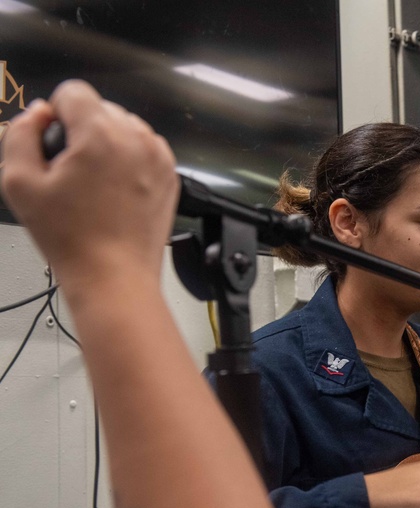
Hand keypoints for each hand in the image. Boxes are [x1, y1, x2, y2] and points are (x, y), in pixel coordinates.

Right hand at [0, 80, 178, 295]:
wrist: (114, 275)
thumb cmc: (71, 237)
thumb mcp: (19, 182)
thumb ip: (20, 134)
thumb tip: (37, 112)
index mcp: (101, 134)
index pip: (74, 91)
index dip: (56, 113)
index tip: (53, 142)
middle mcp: (137, 139)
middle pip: (101, 108)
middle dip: (82, 130)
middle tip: (72, 171)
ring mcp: (159, 157)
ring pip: (125, 127)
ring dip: (107, 143)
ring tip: (95, 183)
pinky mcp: (170, 174)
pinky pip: (144, 149)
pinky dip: (129, 159)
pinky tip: (115, 189)